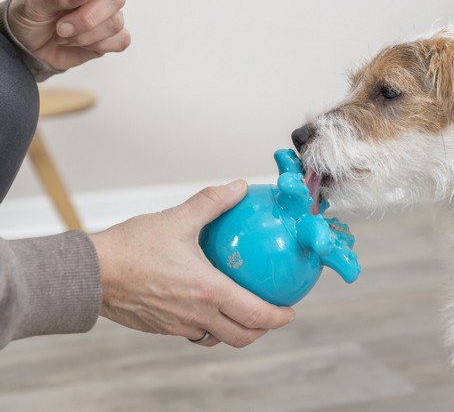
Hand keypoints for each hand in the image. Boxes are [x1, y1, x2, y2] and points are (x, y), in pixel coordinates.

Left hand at [6, 0, 129, 69]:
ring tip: (62, 35)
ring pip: (116, 22)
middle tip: (61, 27)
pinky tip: (78, 43)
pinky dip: (97, 45)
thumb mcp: (34, 1)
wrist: (29, 46)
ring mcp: (107, 14)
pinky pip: (121, 40)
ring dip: (86, 35)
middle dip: (88, 17)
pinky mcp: (111, 36)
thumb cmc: (30, 16)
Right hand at [90, 180, 295, 347]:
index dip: (278, 318)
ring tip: (242, 312)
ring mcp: (178, 325)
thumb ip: (212, 202)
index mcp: (207, 291)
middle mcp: (196, 314)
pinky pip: (194, 333)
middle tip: (272, 315)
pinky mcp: (161, 328)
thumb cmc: (130, 247)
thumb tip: (238, 187)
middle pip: (242, 336)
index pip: (255, 314)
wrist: (90, 273)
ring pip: (217, 338)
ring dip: (235, 329)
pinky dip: (209, 325)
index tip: (290, 311)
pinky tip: (206, 305)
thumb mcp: (177, 219)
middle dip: (263, 330)